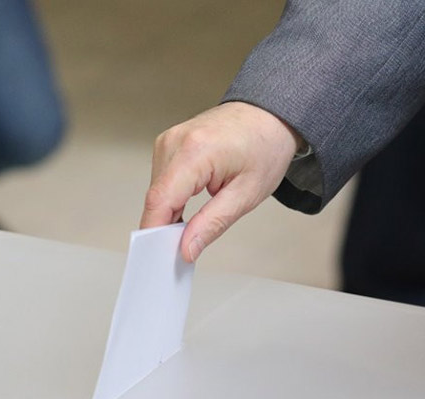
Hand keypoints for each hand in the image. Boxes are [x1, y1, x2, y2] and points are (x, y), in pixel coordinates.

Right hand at [140, 102, 299, 262]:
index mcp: (195, 151)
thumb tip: (186, 248)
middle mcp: (175, 141)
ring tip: (194, 224)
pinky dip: (171, 199)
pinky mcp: (168, 143)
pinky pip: (161, 180)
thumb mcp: (246, 194)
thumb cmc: (265, 147)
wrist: (269, 114)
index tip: (159, 259)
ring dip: (169, 213)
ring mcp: (169, 140)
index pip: (160, 200)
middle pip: (156, 198)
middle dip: (164, 227)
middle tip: (186, 249)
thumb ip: (212, 223)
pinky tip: (187, 208)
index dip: (155, 233)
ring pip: (156, 191)